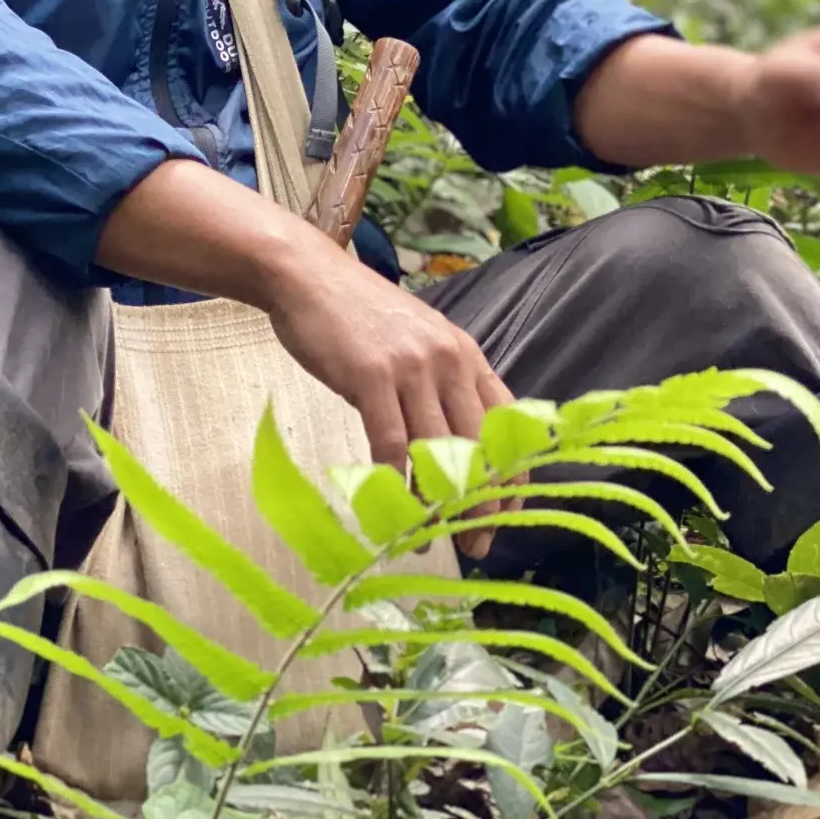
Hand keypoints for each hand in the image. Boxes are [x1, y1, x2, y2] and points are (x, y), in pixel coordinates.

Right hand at [266, 250, 515, 556]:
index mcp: (465, 352)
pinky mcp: (372, 377)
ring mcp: (410, 367)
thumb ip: (441, 383)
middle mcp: (447, 359)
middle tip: (475, 543)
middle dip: (480, 502)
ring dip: (436, 502)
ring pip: (436, 450)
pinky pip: (391, 443)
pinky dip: (394, 481)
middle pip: (478, 446)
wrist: (308, 276)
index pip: (508, 422)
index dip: (512, 472)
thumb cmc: (358, 314)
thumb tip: (455, 446)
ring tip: (431, 536)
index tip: (506, 511)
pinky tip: (391, 503)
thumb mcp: (417, 340)